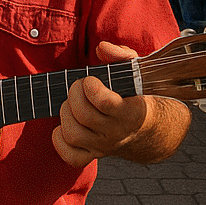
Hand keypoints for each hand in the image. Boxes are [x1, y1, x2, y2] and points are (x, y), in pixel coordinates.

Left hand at [52, 41, 150, 167]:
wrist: (145, 129)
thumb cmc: (134, 94)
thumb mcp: (134, 70)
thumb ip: (120, 55)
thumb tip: (102, 48)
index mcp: (131, 111)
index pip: (104, 102)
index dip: (90, 86)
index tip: (90, 79)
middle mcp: (117, 132)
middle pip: (83, 115)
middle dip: (74, 94)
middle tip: (79, 87)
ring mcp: (104, 146)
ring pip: (73, 134)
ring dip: (65, 113)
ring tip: (72, 104)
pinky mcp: (93, 154)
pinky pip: (71, 156)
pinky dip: (60, 141)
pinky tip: (65, 124)